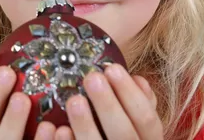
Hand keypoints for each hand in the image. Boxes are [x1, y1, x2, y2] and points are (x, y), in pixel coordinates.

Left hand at [33, 64, 161, 139]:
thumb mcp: (135, 123)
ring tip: (74, 100)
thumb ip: (137, 105)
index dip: (131, 94)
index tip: (112, 69)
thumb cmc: (117, 134)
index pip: (147, 120)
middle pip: (124, 134)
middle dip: (108, 105)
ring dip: (85, 124)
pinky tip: (56, 128)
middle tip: (92, 78)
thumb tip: (138, 79)